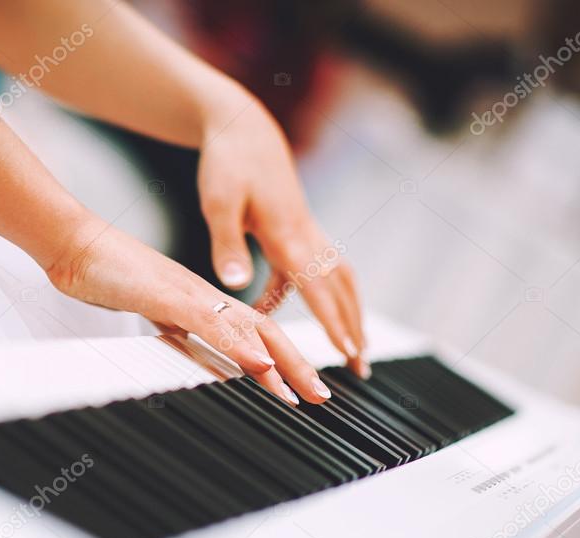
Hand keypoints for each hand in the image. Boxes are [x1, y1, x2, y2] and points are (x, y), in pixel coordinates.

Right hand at [45, 214, 333, 404]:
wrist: (75, 246)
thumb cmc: (109, 277)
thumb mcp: (152, 313)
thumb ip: (178, 331)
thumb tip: (196, 356)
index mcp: (204, 302)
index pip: (254, 332)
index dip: (283, 360)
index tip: (303, 388)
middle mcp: (206, 297)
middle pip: (265, 332)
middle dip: (297, 366)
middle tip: (321, 398)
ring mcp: (191, 295)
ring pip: (248, 329)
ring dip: (280, 362)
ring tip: (302, 392)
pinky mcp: (169, 297)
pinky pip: (212, 323)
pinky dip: (239, 346)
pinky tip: (260, 366)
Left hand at [197, 100, 368, 377]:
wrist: (242, 127)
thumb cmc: (227, 163)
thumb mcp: (218, 203)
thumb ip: (228, 246)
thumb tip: (236, 285)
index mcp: (288, 235)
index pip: (318, 288)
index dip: (334, 323)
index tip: (349, 353)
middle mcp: (306, 236)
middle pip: (340, 290)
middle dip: (353, 329)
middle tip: (361, 368)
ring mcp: (307, 232)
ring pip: (337, 280)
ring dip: (347, 314)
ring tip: (353, 347)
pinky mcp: (299, 229)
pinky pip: (316, 270)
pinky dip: (316, 295)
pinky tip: (292, 310)